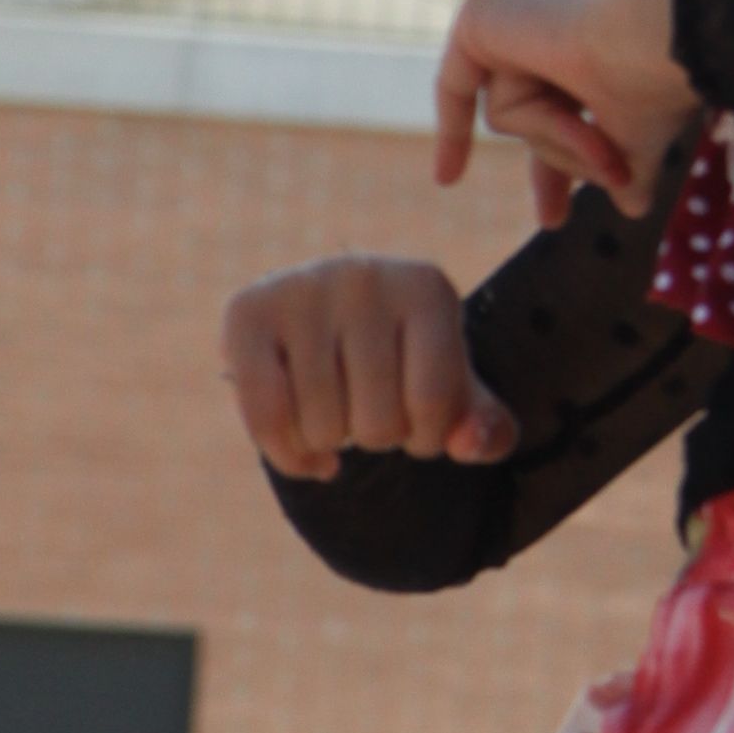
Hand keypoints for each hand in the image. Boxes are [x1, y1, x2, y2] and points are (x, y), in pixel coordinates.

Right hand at [220, 256, 517, 485]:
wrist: (334, 317)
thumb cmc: (407, 359)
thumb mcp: (457, 390)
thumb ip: (486, 427)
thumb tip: (469, 443)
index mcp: (427, 287)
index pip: (434, 404)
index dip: (429, 437)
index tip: (422, 422)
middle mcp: (364, 276)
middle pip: (377, 423)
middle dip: (380, 438)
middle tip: (372, 409)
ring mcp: (302, 290)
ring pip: (322, 428)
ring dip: (334, 445)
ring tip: (340, 411)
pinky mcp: (247, 311)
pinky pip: (265, 417)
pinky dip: (288, 456)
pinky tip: (308, 454)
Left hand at [431, 0, 695, 229]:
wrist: (666, 35)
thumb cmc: (664, 81)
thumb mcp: (640, 136)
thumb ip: (622, 164)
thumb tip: (632, 206)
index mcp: (589, 16)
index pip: (559, 88)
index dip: (553, 140)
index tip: (547, 203)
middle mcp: (548, 2)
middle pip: (525, 105)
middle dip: (548, 166)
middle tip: (552, 221)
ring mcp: (514, 0)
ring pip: (512, 114)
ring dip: (562, 144)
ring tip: (607, 141)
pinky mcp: (481, 7)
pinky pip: (494, 103)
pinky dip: (535, 124)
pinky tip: (571, 114)